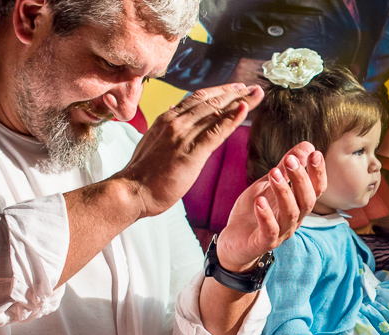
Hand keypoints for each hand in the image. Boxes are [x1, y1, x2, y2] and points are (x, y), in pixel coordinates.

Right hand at [117, 84, 262, 218]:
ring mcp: (182, 136)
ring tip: (257, 93)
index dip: (219, 92)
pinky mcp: (190, 154)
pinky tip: (245, 109)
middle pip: (210, 101)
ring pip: (216, 112)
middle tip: (254, 87)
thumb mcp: (153, 141)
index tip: (236, 88)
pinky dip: (232, 119)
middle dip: (234, 92)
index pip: (198, 99)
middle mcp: (175, 122)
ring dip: (240, 101)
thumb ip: (165, 125)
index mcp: (167, 119)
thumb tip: (174, 109)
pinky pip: (215, 133)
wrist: (131, 191)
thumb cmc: (142, 172)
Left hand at [215, 142, 327, 272]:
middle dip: (301, 179)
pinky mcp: (264, 242)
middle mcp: (294, 219)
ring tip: (273, 174)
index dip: (318, 173)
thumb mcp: (268, 183)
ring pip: (291, 213)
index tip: (315, 153)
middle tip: (290, 160)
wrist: (234, 239)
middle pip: (307, 200)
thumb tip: (307, 146)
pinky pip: (270, 230)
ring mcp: (281, 231)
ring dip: (284, 192)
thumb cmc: (254, 210)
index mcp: (298, 204)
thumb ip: (285, 167)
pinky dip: (266, 215)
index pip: (316, 189)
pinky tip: (260, 202)